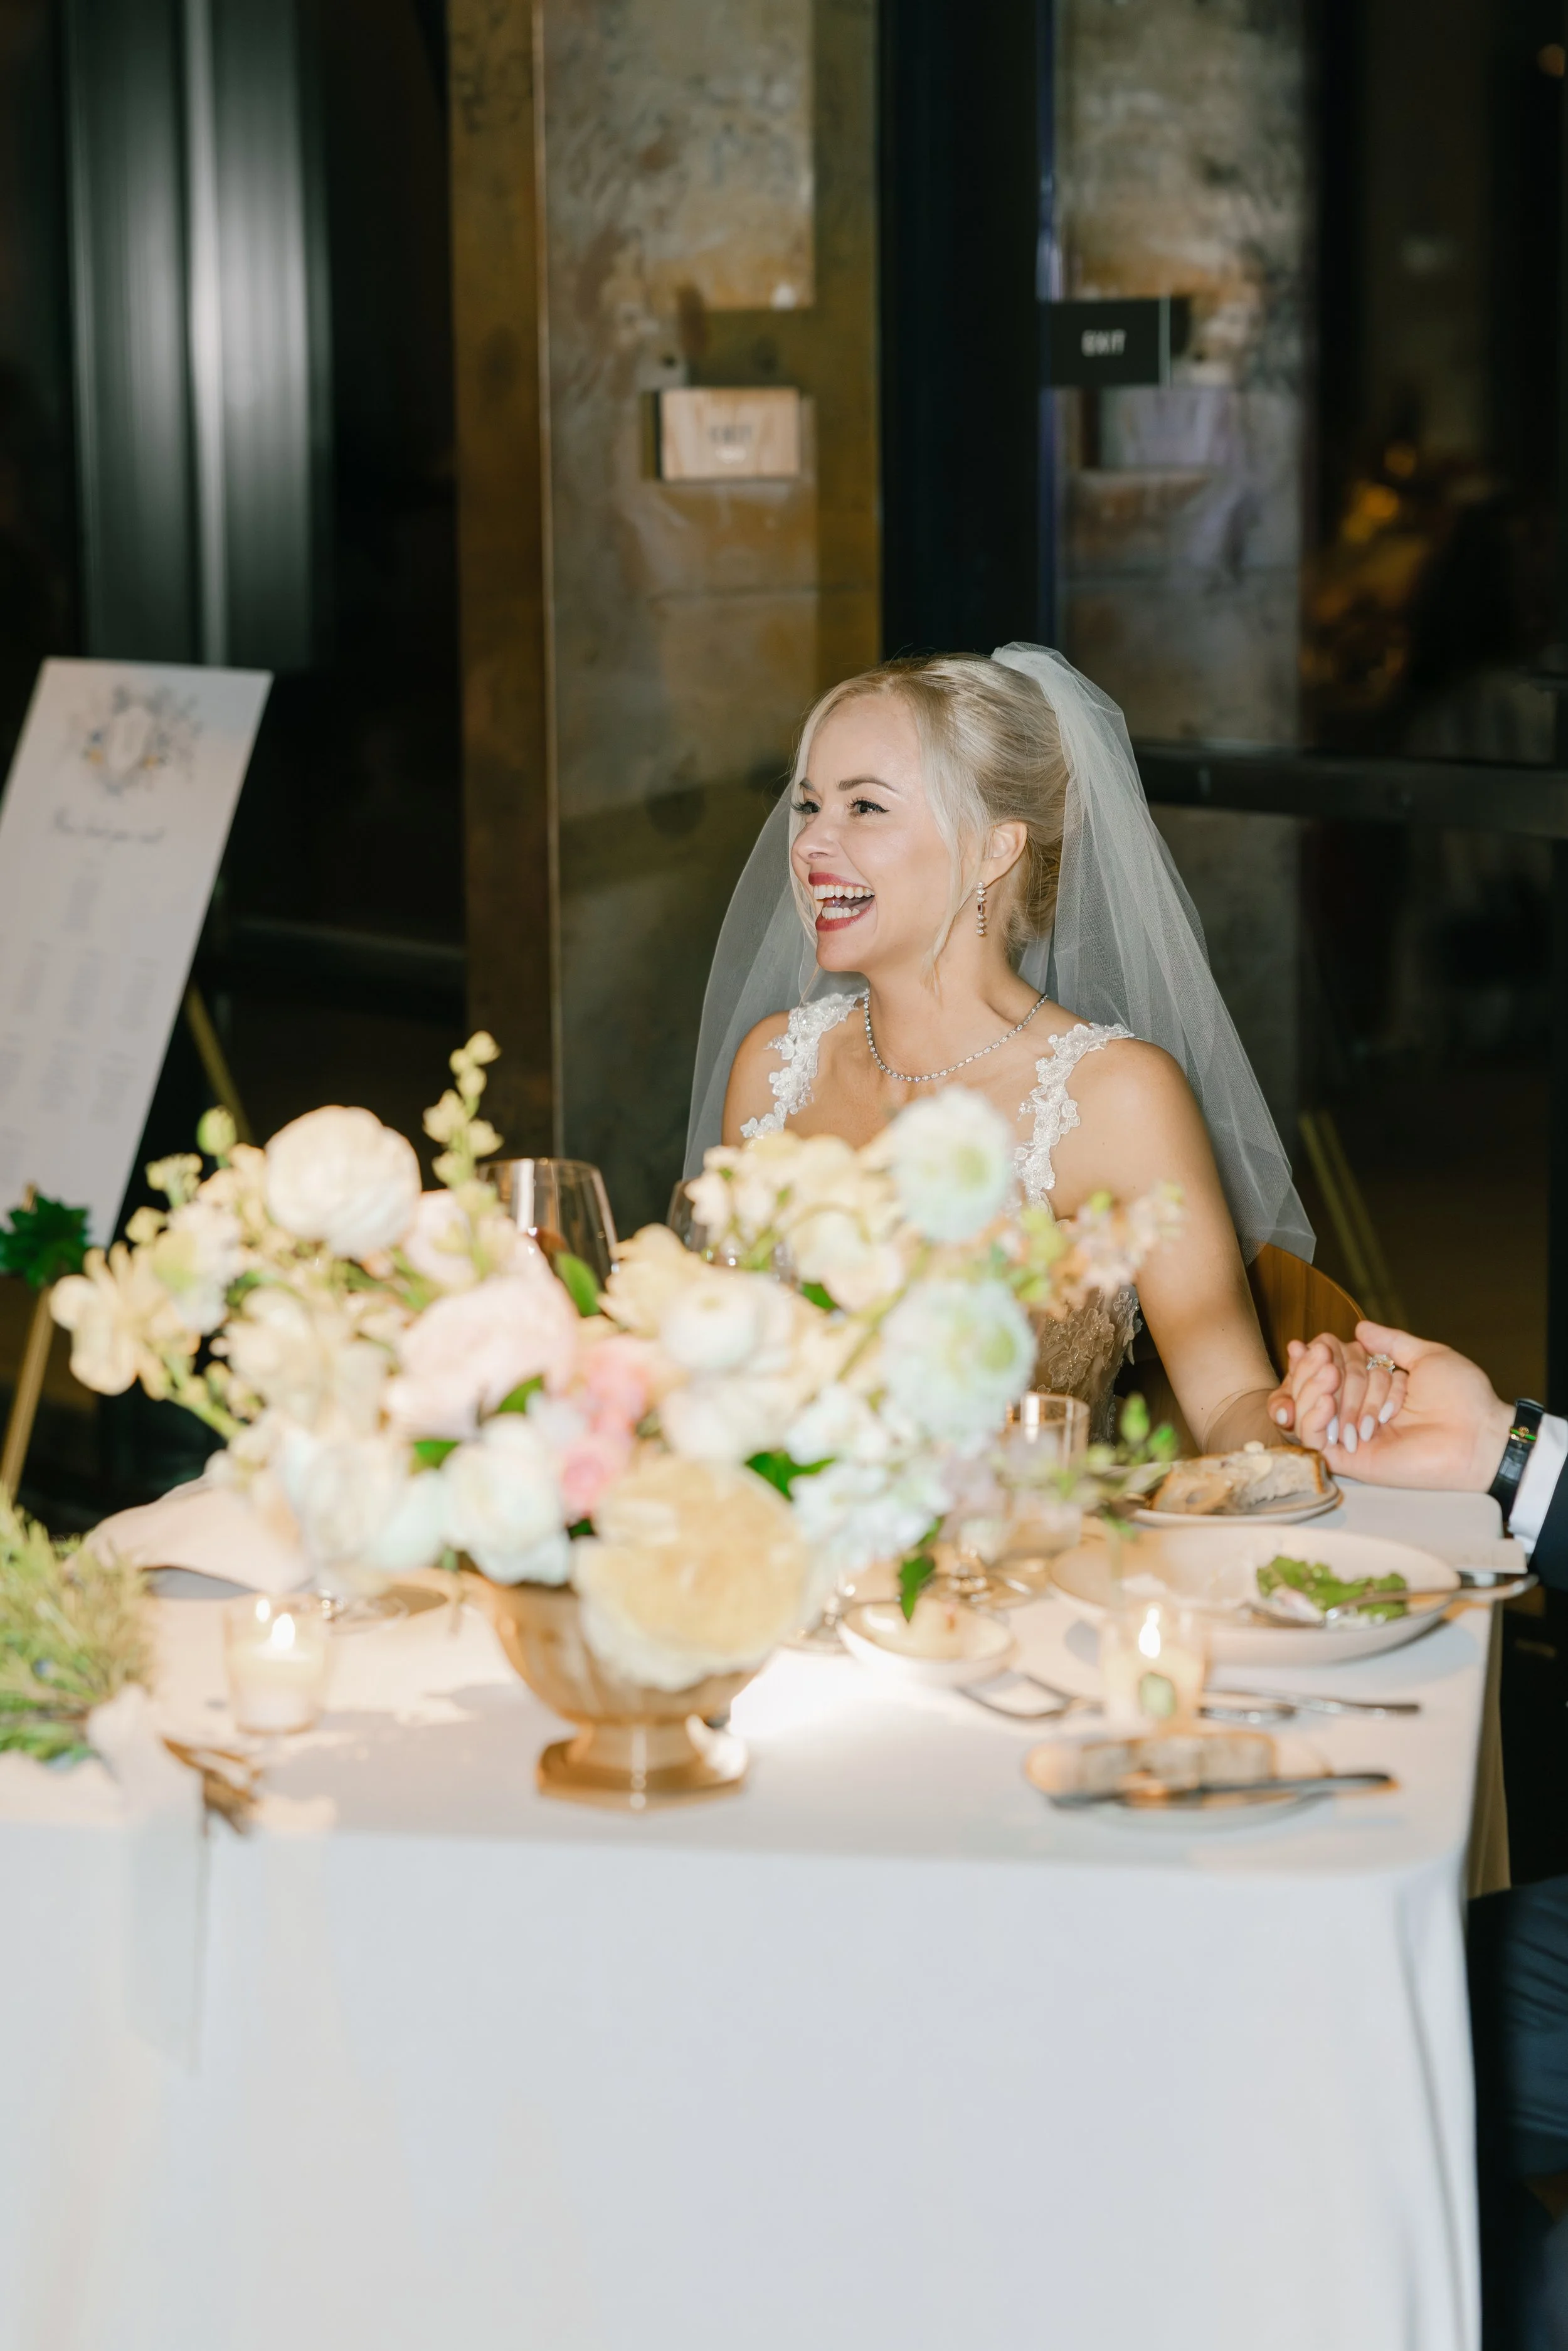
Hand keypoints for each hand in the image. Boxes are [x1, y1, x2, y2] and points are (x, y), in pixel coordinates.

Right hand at [1271, 1321, 1512, 1492]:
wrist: (1477, 1436)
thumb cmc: (1462, 1398)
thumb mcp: (1427, 1357)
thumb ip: (1392, 1342)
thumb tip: (1359, 1328)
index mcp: (1376, 1388)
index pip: (1331, 1368)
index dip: (1316, 1357)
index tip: (1312, 1345)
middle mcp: (1359, 1411)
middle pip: (1314, 1386)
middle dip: (1315, 1369)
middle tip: (1327, 1361)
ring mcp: (1350, 1436)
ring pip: (1307, 1410)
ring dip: (1311, 1388)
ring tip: (1330, 1376)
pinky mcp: (1347, 1459)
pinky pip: (1312, 1440)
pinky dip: (1310, 1417)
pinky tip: (1324, 1401)